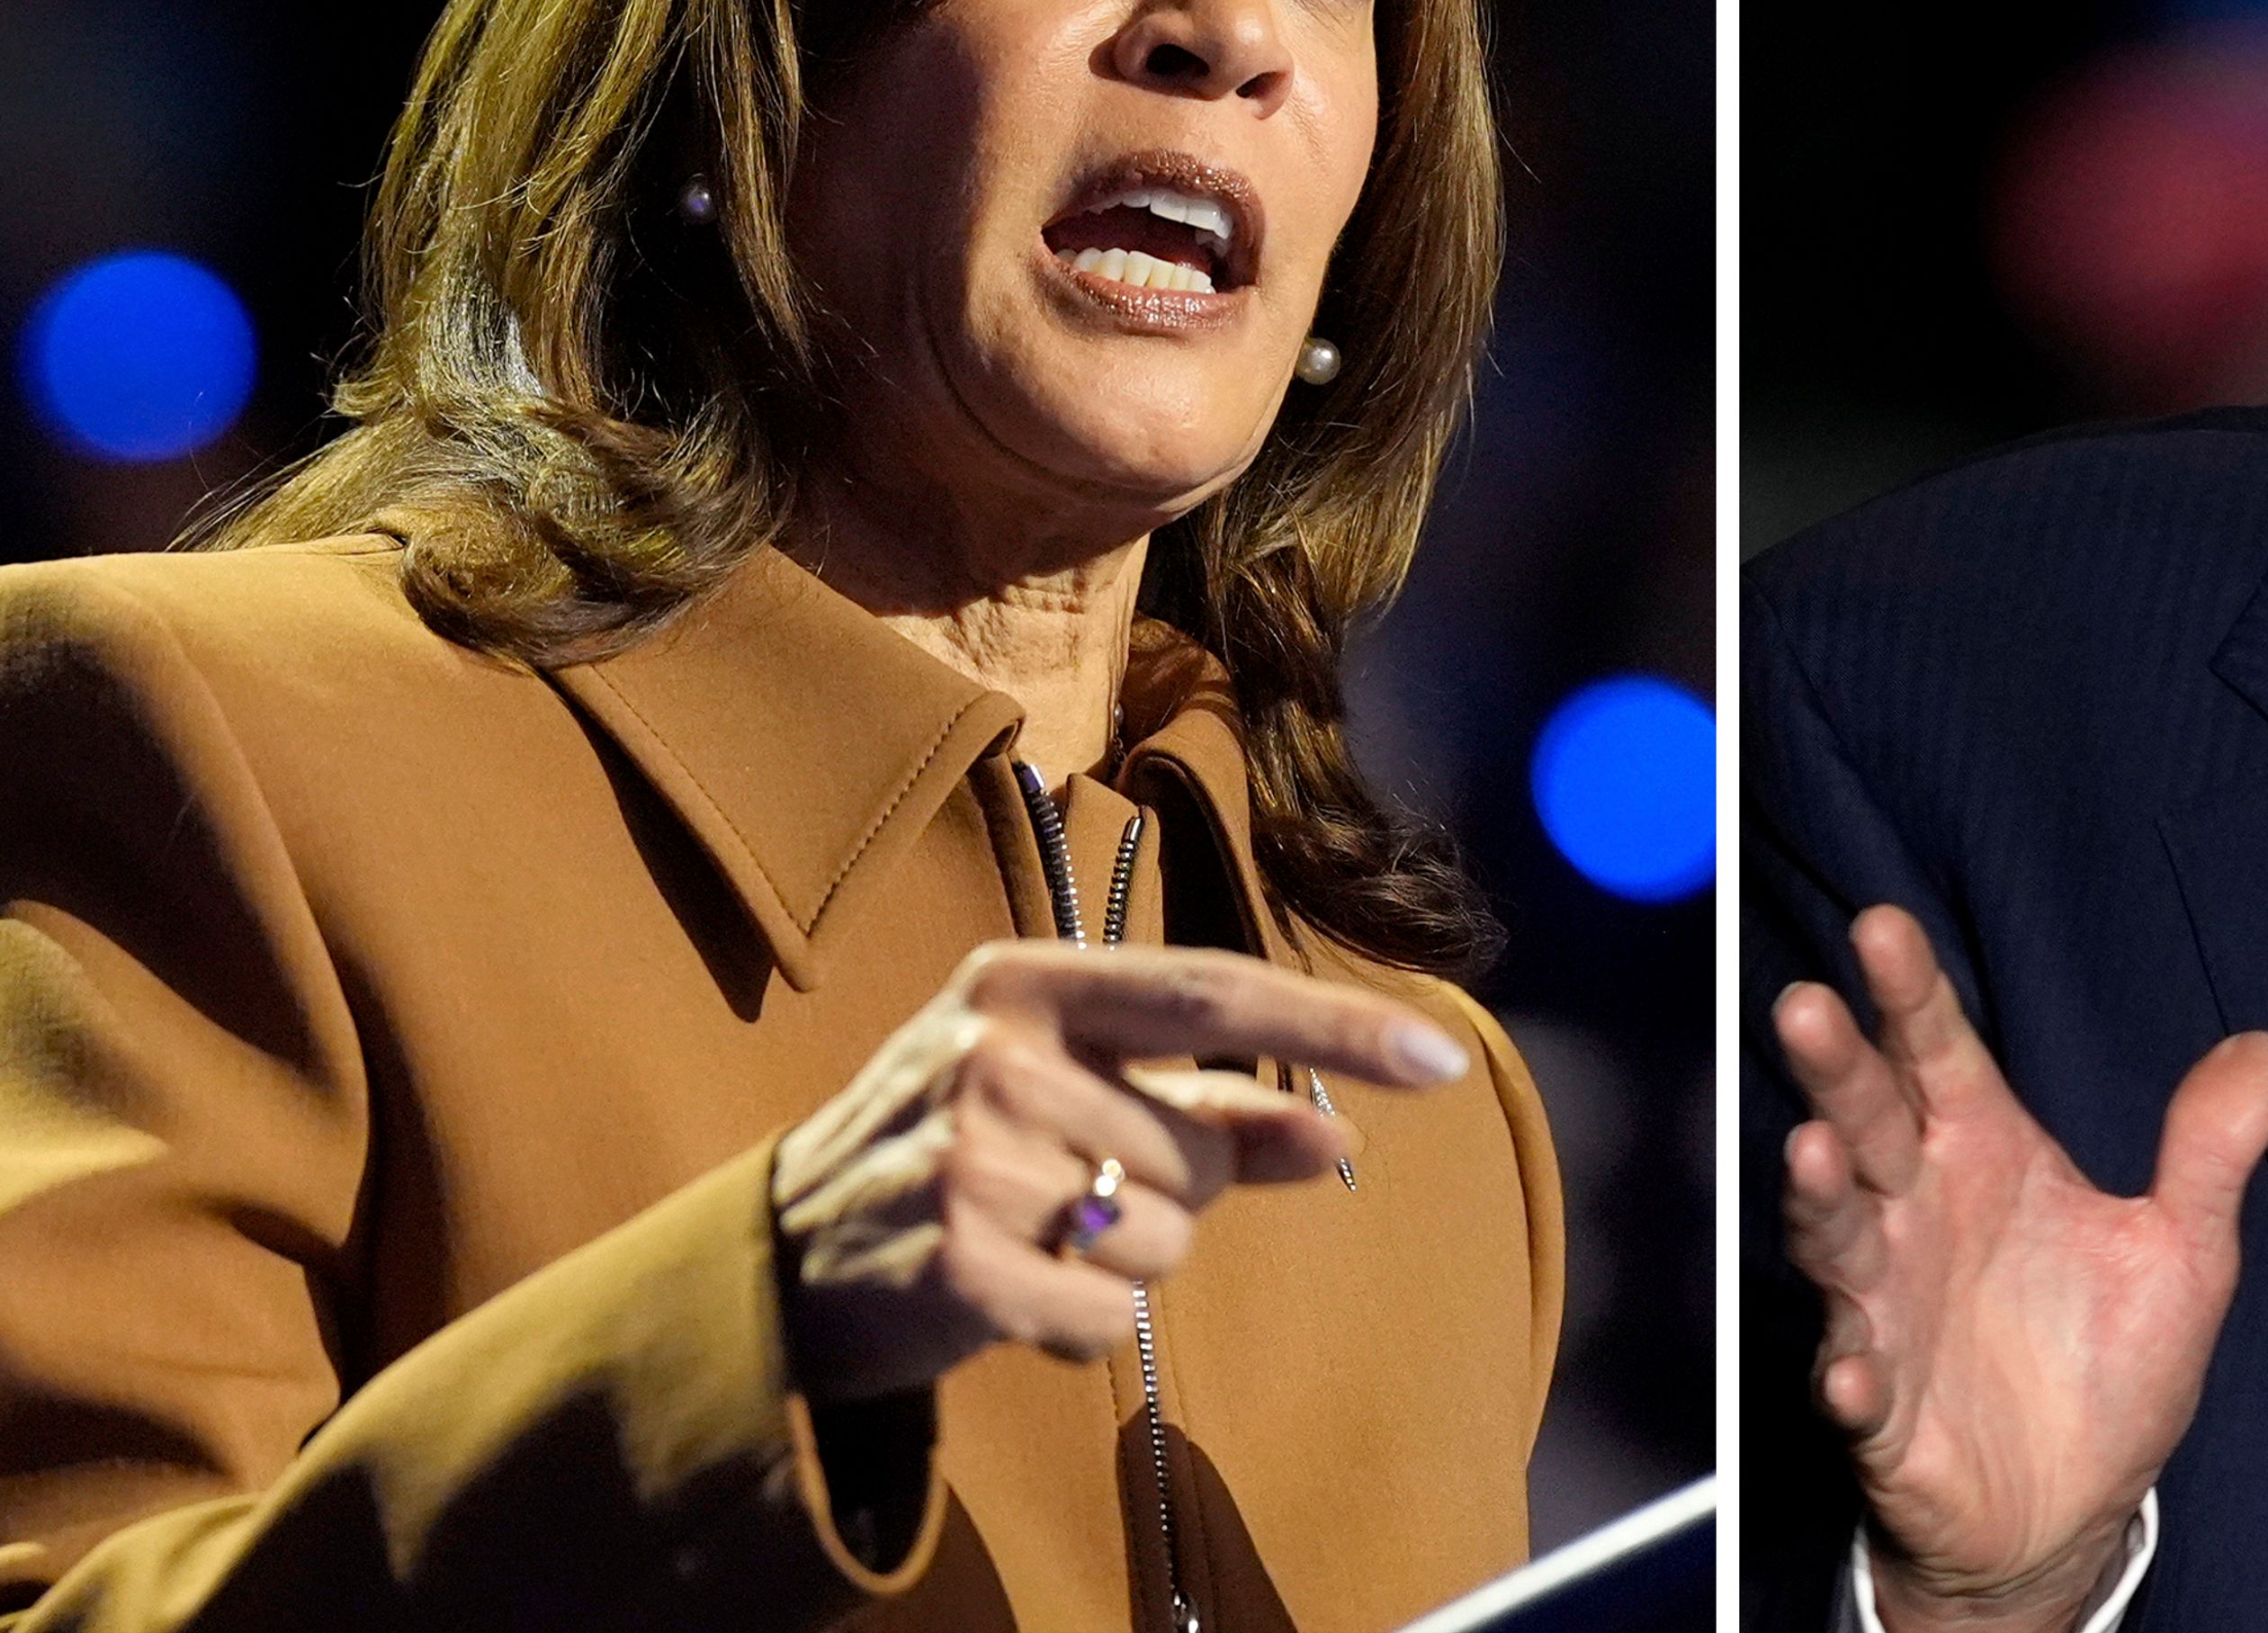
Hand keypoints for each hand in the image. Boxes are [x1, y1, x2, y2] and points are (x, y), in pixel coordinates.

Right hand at [772, 940, 1468, 1403]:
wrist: (787, 1254)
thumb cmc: (961, 1148)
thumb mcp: (1071, 1091)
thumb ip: (1215, 1109)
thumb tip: (1334, 1137)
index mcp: (1028, 983)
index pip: (1215, 993)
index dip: (1337, 1027)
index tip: (1441, 1062)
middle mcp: (996, 1052)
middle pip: (1196, 1146)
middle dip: (1166, 1189)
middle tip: (1065, 1190)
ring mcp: (971, 1157)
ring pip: (1164, 1238)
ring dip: (1122, 1263)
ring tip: (1030, 1238)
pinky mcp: (960, 1264)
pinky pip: (1111, 1315)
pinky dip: (1081, 1323)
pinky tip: (1011, 1295)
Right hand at [1775, 906, 2267, 1632]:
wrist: (2065, 1511)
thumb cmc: (2105, 1366)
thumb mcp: (2182, 1254)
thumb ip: (2210, 1151)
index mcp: (1983, 1157)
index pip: (1940, 1056)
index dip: (1912, 994)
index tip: (1884, 927)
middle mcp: (1919, 1215)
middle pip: (1867, 1121)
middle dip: (1836, 1066)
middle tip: (1807, 1004)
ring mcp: (1886, 1307)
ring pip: (1840, 1236)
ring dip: (1819, 1197)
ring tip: (1812, 1153)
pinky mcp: (1879, 1407)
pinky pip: (1857, 1386)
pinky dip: (1850, 1377)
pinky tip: (1852, 1374)